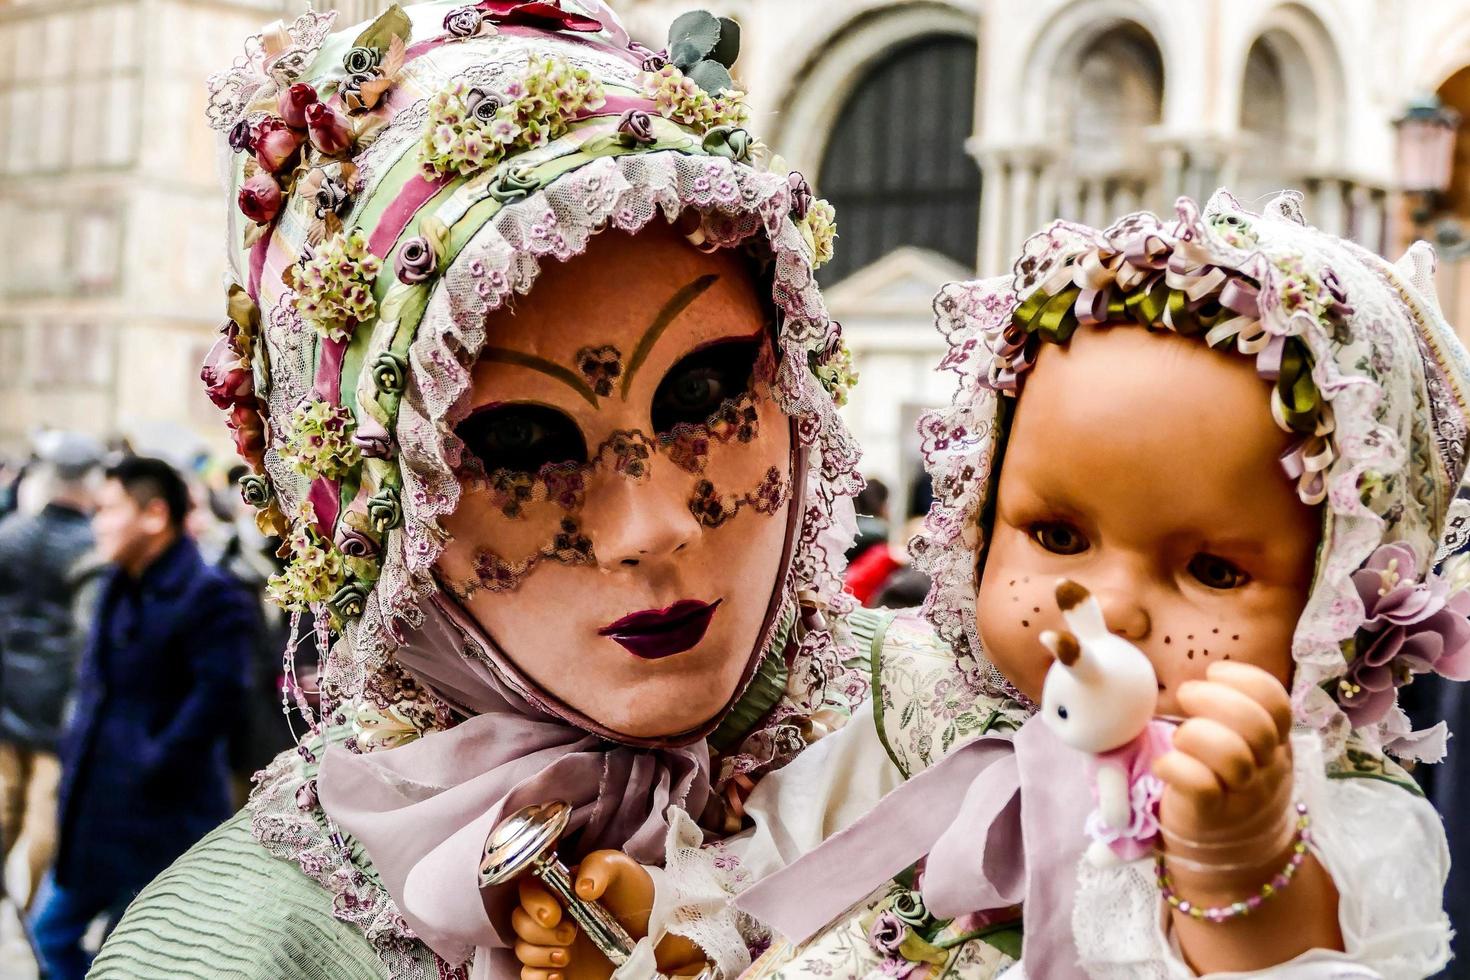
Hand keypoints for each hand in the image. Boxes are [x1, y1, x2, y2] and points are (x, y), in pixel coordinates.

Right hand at [511, 850, 708, 979]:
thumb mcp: (621, 869)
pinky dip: (537, 977)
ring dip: (539, 954)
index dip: (534, 904)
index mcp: (559, 890)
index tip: (555, 914)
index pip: (527, 891)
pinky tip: (559, 975)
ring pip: (522, 950)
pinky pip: (530, 975)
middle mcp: (551, 917)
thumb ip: (599, 867)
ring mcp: (552, 944)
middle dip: (539, 932)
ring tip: (566, 956)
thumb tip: (581, 887)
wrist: (652, 929)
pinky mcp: (557, 969)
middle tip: (570, 935)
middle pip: (520, 923)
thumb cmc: (633, 893)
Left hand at [1152, 661, 1295, 888]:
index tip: (1214, 673)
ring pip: (1233, 756)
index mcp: (1275, 744)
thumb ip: (1232, 716)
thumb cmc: (1230, 788)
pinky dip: (1176, 767)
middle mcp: (1266, 768)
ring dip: (1196, 735)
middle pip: (1257, 725)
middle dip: (1215, 699)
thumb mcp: (1247, 750)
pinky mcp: (1210, 816)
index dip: (1245, 679)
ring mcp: (1241, 795)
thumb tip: (1193, 674)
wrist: (1236, 860)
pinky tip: (1165, 766)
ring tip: (1178, 739)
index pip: (1277, 702)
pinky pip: (1201, 786)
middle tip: (1187, 697)